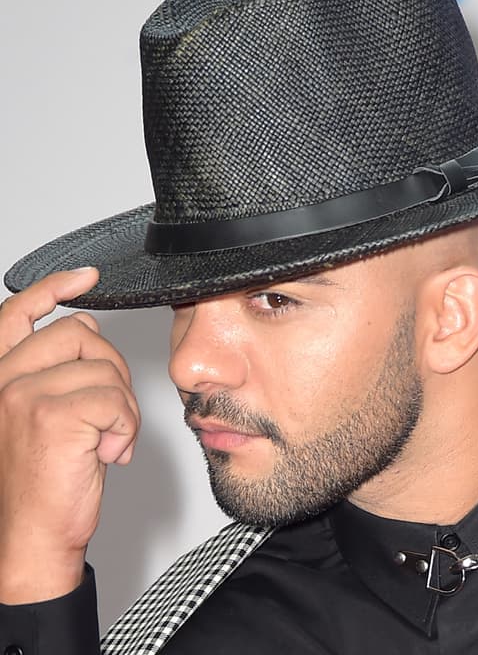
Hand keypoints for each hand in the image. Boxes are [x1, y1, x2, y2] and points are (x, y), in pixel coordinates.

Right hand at [0, 268, 139, 603]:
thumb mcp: (40, 414)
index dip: (53, 287)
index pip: (16, 312)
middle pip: (80, 335)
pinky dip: (126, 426)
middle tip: (108, 413)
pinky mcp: (50, 415)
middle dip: (111, 370)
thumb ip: (52, 370)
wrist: (29, 535)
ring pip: (104, 368)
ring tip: (104, 438)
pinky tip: (108, 452)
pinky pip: (116, 398)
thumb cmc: (42, 480)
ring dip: (122, 405)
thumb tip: (84, 325)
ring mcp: (20, 395)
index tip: (86, 276)